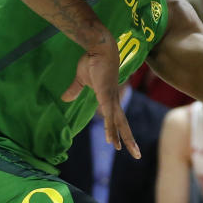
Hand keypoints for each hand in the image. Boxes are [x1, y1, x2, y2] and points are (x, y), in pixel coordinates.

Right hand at [63, 43, 138, 158]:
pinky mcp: (107, 94)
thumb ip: (75, 90)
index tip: (120, 145)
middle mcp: (113, 100)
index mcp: (109, 98)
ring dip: (123, 138)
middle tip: (137, 155)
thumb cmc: (92, 60)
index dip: (118, 132)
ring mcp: (111, 98)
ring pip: (118, 123)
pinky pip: (108, 115)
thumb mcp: (81, 79)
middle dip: (129, 140)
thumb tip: (65, 98)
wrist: (98, 46)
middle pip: (123, 124)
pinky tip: (112, 139)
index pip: (116, 119)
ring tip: (127, 152)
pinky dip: (111, 127)